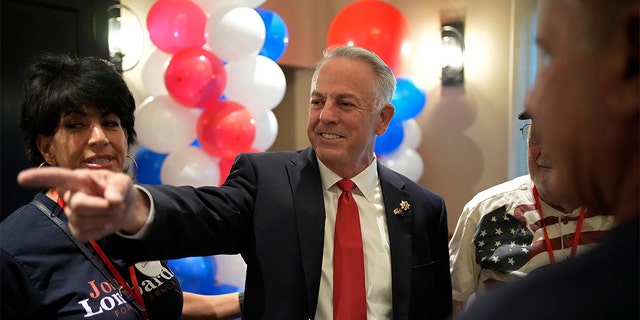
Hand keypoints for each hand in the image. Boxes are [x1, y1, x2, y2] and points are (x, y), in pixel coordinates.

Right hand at [17, 167, 148, 240]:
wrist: (126, 207)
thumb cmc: (119, 189)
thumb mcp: (124, 182)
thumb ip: (119, 187)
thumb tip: (112, 199)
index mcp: (79, 180)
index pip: (58, 177)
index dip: (40, 178)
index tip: (22, 178)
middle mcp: (70, 196)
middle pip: (78, 205)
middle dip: (102, 207)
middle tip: (118, 203)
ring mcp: (72, 215)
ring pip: (84, 221)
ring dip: (106, 218)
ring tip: (114, 211)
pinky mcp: (77, 230)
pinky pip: (87, 235)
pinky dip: (103, 230)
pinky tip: (106, 222)